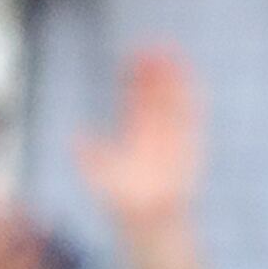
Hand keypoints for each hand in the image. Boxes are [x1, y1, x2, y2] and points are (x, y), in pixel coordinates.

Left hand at [72, 43, 205, 240]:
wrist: (152, 221)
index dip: (132, 78)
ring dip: (173, 78)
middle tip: (150, 47)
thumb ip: (90, 157)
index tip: (130, 58)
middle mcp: (153, 131)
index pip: (134, 99)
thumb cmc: (124, 203)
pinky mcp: (191, 143)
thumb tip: (75, 138)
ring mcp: (173, 136)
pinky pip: (192, 116)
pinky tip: (191, 81)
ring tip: (171, 54)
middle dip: (152, 72)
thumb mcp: (102, 177)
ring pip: (173, 100)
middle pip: (153, 94)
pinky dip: (192, 98)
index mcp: (134, 134)